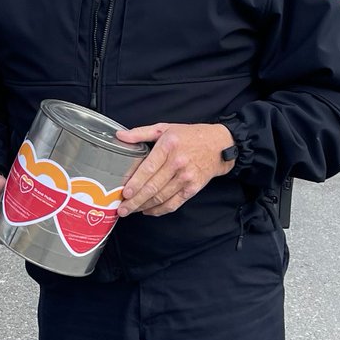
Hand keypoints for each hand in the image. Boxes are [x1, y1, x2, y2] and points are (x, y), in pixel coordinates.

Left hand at [115, 123, 232, 216]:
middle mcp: (178, 163)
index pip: (148, 168)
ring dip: (144, 206)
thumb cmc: (190, 136)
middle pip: (153, 187)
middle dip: (135, 201)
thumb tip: (120, 136)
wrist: (220, 145)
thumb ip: (141, 133)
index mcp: (168, 146)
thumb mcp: (165, 128)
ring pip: (161, 197)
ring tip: (131, 210)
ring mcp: (186, 177)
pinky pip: (174, 203)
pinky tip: (148, 211)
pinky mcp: (193, 188)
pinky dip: (159, 210)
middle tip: (122, 209)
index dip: (136, 183)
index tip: (125, 193)